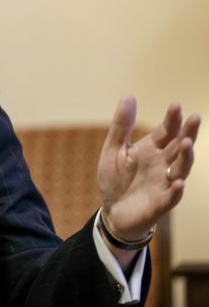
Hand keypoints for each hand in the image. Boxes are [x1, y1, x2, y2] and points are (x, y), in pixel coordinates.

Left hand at [97, 96, 199, 243]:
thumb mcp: (114, 149)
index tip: (176, 105)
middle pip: (179, 147)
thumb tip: (128, 96)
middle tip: (195, 118)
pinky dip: (175, 191)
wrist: (112, 211)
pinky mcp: (159, 204)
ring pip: (180, 169)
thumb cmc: (115, 178)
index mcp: (151, 149)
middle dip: (187, 133)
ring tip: (187, 143)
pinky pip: (170, 197)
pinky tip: (178, 183)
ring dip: (185, 158)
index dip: (172, 119)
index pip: (166, 131)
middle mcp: (162, 165)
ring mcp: (163, 184)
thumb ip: (121, 125)